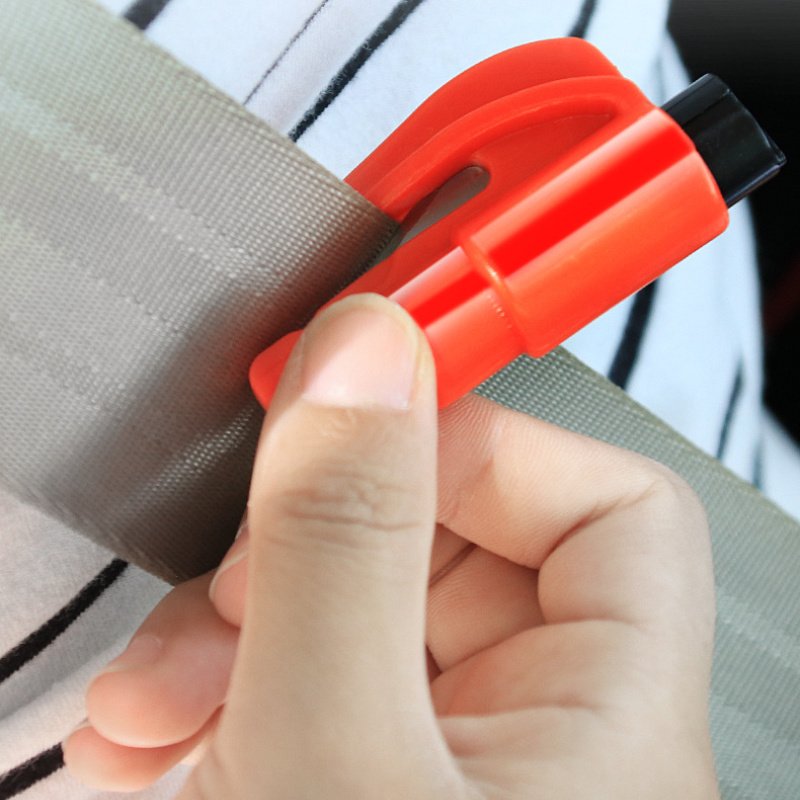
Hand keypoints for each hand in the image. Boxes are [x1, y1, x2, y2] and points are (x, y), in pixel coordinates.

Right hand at [64, 293, 718, 797]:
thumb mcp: (330, 756)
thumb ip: (346, 538)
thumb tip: (365, 353)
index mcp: (605, 732)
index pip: (605, 507)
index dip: (483, 442)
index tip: (361, 405)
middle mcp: (542, 746)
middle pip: (452, 548)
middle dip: (314, 547)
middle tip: (222, 593)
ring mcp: (443, 769)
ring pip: (357, 609)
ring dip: (237, 624)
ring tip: (153, 705)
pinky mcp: (359, 783)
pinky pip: (302, 681)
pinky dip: (218, 692)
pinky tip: (149, 748)